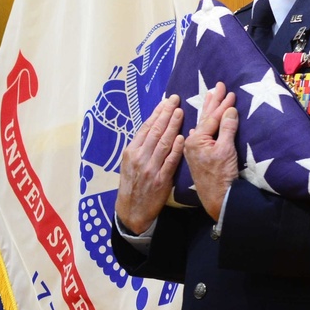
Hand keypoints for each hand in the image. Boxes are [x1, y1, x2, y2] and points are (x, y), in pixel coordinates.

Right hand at [115, 96, 184, 234]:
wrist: (132, 210)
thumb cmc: (132, 184)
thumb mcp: (128, 163)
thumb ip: (139, 147)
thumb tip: (152, 128)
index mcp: (131, 151)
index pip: (145, 128)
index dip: (156, 113)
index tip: (165, 101)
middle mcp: (139, 157)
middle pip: (155, 131)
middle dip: (166, 114)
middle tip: (175, 100)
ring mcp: (150, 168)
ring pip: (162, 143)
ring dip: (172, 126)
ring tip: (180, 112)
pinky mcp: (161, 180)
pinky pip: (169, 161)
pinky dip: (175, 149)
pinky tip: (181, 137)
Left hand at [183, 82, 238, 220]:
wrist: (218, 200)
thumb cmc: (222, 176)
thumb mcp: (227, 150)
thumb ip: (227, 128)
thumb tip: (229, 110)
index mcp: (196, 140)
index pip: (212, 117)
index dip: (222, 104)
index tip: (230, 92)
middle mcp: (191, 143)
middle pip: (204, 118)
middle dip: (213, 102)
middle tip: (218, 86)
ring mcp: (193, 151)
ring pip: (201, 126)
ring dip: (208, 112)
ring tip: (210, 97)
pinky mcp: (198, 158)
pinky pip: (200, 136)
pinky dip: (204, 127)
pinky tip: (199, 124)